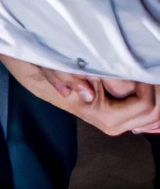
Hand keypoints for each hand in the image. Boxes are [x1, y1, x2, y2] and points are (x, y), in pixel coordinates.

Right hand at [6, 59, 159, 135]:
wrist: (40, 77)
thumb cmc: (52, 69)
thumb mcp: (55, 66)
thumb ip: (65, 76)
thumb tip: (85, 92)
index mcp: (104, 117)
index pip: (146, 106)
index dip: (149, 85)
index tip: (140, 64)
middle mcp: (115, 124)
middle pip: (156, 114)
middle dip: (158, 91)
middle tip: (151, 66)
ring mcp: (120, 122)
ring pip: (156, 116)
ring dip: (158, 95)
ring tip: (151, 72)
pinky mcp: (124, 116)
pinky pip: (151, 116)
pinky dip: (156, 103)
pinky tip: (152, 86)